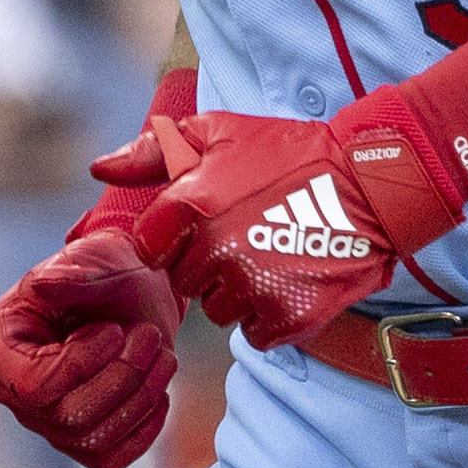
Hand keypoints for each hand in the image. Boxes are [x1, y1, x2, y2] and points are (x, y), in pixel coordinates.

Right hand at [0, 223, 180, 467]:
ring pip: (93, 439)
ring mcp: (44, 421)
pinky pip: (110, 457)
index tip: (113, 330)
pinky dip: (145, 427)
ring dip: (141, 396)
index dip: (80, 365)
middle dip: (121, 377)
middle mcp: (11, 389)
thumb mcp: (96, 259)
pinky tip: (159, 391)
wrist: (136, 294)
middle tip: (150, 337)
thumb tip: (41, 285)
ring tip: (161, 352)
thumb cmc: (108, 272)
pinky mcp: (79, 442)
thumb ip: (72, 272)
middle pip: (66, 416)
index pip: (32, 384)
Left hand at [102, 87, 467, 349]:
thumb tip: (97, 170)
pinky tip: (291, 281)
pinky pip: (257, 334)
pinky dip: (270, 317)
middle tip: (248, 237)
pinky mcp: (287, 316)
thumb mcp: (220, 134)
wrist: (370, 183)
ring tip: (274, 256)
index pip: (151, 249)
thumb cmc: (290, 153)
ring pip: (220, 311)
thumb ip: (152, 152)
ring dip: (240, 293)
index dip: (175, 239)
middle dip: (208, 266)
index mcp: (192, 203)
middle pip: (186, 283)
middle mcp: (217, 249)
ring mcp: (253, 286)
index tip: (205, 225)